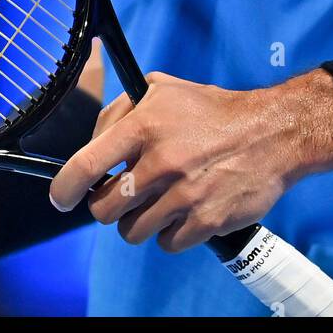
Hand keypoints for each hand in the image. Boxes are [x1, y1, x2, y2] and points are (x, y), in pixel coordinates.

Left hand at [48, 69, 332, 252]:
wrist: (271, 133)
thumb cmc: (212, 111)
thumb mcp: (162, 89)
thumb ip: (121, 110)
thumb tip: (91, 142)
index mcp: (145, 125)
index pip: (86, 165)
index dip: (65, 189)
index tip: (61, 199)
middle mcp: (161, 161)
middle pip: (105, 209)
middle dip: (108, 205)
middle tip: (124, 194)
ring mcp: (185, 195)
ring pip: (133, 231)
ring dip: (139, 221)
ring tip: (158, 202)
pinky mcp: (206, 221)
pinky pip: (167, 243)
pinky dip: (170, 234)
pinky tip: (183, 212)